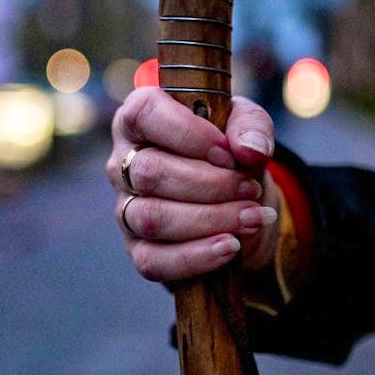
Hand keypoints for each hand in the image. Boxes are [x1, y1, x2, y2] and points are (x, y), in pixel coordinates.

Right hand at [106, 87, 279, 281]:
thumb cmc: (230, 151)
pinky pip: (154, 261)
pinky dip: (197, 256)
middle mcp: (123, 162)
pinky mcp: (137, 248)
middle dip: (211, 184)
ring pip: (153, 217)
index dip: (188, 133)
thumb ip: (251, 127)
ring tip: (251, 216)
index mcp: (140, 119)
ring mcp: (125, 207)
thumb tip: (249, 150)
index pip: (144, 113)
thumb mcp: (247, 126)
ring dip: (210, 219)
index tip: (227, 152)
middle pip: (150, 172)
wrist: (236, 200)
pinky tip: (230, 247)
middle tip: (249, 188)